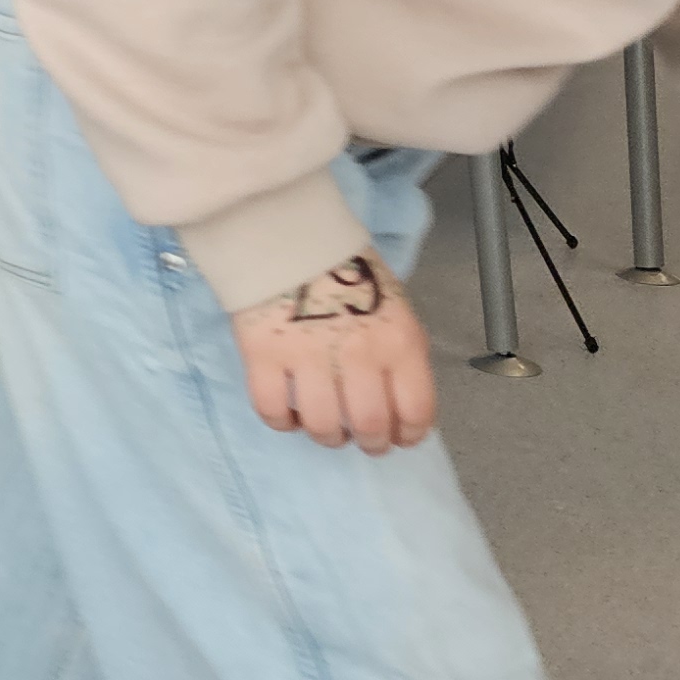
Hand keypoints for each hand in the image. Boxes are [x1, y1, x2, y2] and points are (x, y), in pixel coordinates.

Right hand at [228, 254, 435, 453]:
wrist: (289, 237)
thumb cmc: (348, 274)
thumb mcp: (395, 308)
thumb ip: (399, 354)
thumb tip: (397, 404)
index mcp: (399, 341)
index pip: (415, 410)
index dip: (409, 434)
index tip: (400, 438)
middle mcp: (358, 354)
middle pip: (368, 425)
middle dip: (370, 442)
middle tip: (363, 440)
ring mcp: (308, 357)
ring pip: (323, 425)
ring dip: (327, 436)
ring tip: (326, 429)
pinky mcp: (263, 356)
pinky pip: (272, 410)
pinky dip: (282, 422)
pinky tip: (289, 415)